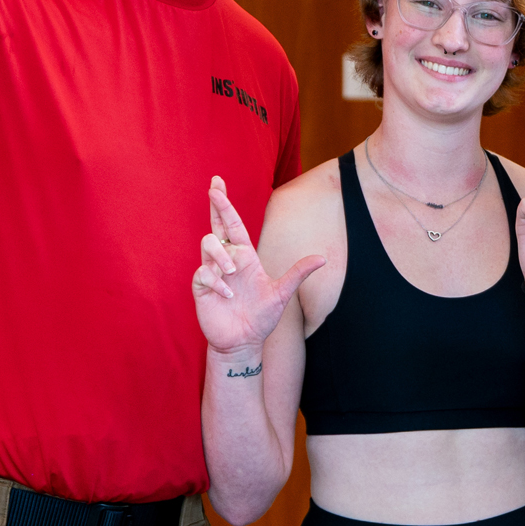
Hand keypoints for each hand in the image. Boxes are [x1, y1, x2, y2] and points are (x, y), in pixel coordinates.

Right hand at [193, 176, 322, 355]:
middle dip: (216, 206)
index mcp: (245, 256)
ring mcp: (212, 272)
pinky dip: (216, 281)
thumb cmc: (261, 316)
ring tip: (232, 273)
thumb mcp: (282, 293)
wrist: (244, 341)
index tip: (218, 184)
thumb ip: (298, 273)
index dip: (225, 205)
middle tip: (214, 188)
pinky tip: (227, 295)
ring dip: (220, 255)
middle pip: (216, 225)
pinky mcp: (202, 287)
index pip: (233, 224)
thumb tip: (323, 258)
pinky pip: (203, 273)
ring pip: (208, 245)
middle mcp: (228, 259)